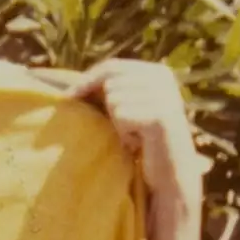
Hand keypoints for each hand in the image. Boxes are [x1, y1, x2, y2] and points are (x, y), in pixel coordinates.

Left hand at [68, 59, 202, 199]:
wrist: (172, 173)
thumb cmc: (145, 140)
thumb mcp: (131, 106)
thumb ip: (111, 88)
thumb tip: (70, 85)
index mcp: (159, 71)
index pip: (112, 66)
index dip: (87, 80)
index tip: (67, 95)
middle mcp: (164, 78)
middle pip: (109, 82)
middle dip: (106, 106)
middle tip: (124, 127)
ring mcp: (164, 95)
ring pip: (113, 99)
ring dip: (118, 123)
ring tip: (136, 135)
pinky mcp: (160, 115)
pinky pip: (121, 115)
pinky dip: (124, 132)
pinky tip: (140, 142)